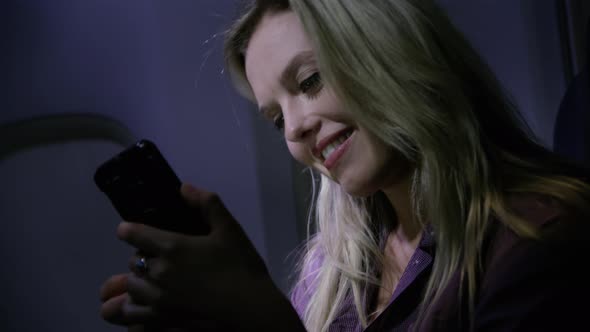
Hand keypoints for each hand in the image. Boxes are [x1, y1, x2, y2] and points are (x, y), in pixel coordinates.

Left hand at [100, 184, 303, 330]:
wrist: (251, 310)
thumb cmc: (242, 267)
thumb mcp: (230, 230)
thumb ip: (208, 204)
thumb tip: (184, 187)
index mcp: (172, 248)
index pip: (135, 234)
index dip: (128, 230)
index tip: (126, 230)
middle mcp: (159, 274)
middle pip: (134, 263)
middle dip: (140, 257)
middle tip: (154, 258)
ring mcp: (158, 302)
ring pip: (130, 291)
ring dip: (134, 284)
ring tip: (145, 284)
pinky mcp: (162, 323)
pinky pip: (133, 317)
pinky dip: (133, 310)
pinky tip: (142, 307)